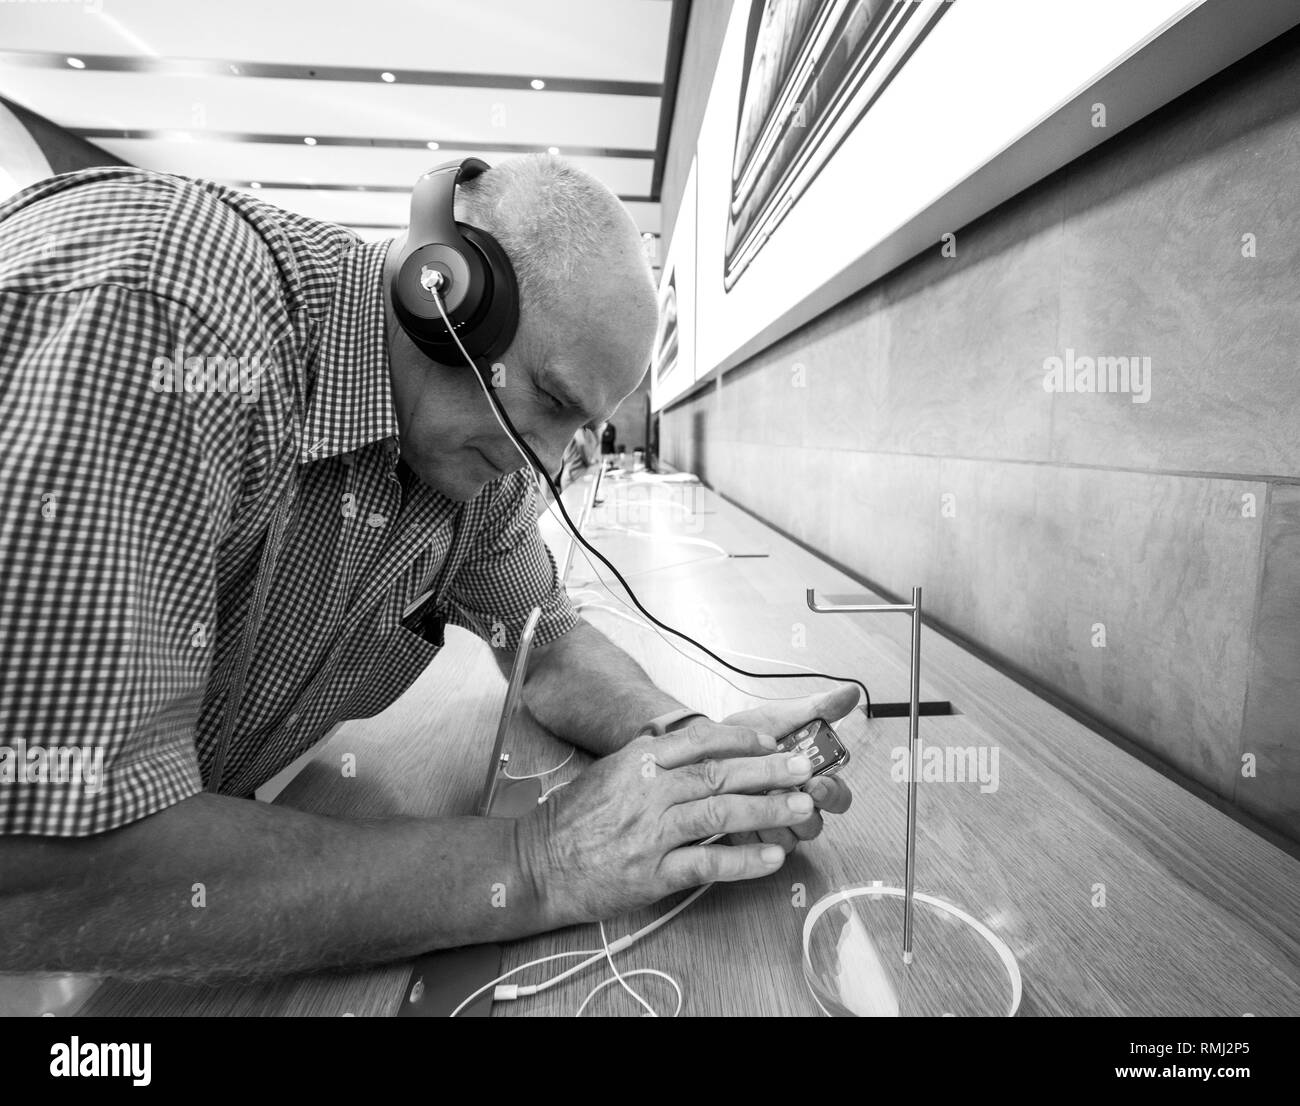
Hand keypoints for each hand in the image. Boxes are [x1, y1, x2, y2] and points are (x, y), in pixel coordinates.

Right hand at [515, 722, 820, 926]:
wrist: (537, 863)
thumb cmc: (575, 818)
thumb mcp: (610, 770)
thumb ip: (650, 755)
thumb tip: (692, 741)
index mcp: (639, 762)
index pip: (701, 741)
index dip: (742, 740)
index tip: (773, 742)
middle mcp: (648, 792)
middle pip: (719, 774)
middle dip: (768, 770)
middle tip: (804, 768)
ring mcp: (651, 833)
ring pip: (720, 814)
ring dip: (766, 810)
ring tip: (801, 807)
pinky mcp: (652, 874)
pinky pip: (707, 864)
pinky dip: (743, 861)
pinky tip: (772, 858)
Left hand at [720, 684, 858, 854]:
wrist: (695, 752)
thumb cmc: (741, 738)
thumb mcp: (776, 718)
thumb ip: (815, 708)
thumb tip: (851, 692)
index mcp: (808, 780)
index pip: (838, 797)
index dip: (832, 793)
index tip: (816, 782)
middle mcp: (793, 806)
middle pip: (815, 824)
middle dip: (800, 812)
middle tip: (781, 794)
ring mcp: (772, 826)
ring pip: (787, 839)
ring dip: (770, 821)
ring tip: (750, 800)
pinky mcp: (746, 840)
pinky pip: (755, 850)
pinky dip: (746, 833)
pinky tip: (733, 817)